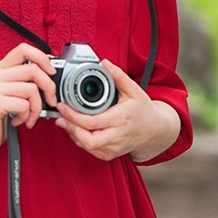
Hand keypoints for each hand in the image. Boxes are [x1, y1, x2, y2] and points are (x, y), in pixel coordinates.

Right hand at [0, 43, 56, 157]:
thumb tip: (51, 75)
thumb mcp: (11, 94)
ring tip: (29, 116)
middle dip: (49, 87)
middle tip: (50, 101)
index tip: (51, 72)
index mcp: (0, 69)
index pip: (23, 49)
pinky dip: (27, 116)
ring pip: (31, 89)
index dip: (42, 58)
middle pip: (33, 69)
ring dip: (37, 108)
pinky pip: (24, 105)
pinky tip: (18, 121)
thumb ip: (25, 82)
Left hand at [53, 59, 179, 161]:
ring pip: (87, 147)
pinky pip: (91, 151)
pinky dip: (81, 141)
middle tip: (61, 117)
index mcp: (121, 118)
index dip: (73, 115)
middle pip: (87, 139)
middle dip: (70, 128)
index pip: (92, 122)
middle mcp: (117, 135)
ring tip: (67, 121)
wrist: (156, 130)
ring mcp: (114, 147)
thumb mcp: (134, 90)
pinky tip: (78, 130)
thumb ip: (118, 75)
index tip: (63, 106)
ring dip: (73, 134)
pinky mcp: (110, 154)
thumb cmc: (143, 110)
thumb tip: (104, 63)